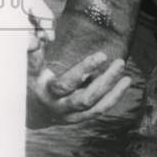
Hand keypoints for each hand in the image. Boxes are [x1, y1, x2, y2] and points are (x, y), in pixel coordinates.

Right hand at [26, 0, 130, 124]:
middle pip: (85, 98)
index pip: (67, 83)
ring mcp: (71, 115)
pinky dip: (113, 98)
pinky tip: (125, 83)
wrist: (31, 112)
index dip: (85, 69)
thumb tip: (33, 38)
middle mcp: (60, 107)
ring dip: (113, 91)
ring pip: (95, 106)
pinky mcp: (80, 118)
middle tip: (120, 62)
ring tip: (127, 76)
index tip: (102, 55)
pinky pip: (99, 110)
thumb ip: (33, 54)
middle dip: (105, 81)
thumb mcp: (29, 70)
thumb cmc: (32, 83)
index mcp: (47, 93)